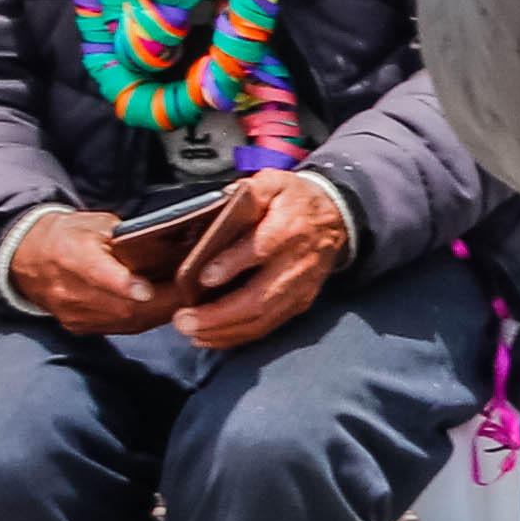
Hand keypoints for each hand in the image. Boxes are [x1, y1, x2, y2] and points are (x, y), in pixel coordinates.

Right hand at [4, 204, 180, 336]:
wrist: (27, 257)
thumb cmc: (69, 234)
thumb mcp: (96, 223)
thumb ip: (129, 237)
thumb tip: (172, 245)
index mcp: (71, 256)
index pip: (96, 273)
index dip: (122, 284)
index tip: (146, 290)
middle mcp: (69, 290)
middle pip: (121, 306)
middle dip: (163, 302)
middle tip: (194, 292)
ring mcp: (73, 313)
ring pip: (126, 322)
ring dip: (160, 313)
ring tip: (188, 299)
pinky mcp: (79, 327)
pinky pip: (120, 329)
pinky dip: (146, 319)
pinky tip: (165, 308)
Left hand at [167, 169, 353, 349]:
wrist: (336, 218)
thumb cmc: (295, 200)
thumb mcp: (274, 183)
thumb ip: (248, 191)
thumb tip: (219, 204)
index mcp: (288, 228)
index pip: (261, 248)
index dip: (233, 264)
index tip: (204, 276)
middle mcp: (297, 264)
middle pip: (258, 298)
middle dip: (218, 314)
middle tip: (183, 321)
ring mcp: (300, 288)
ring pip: (261, 319)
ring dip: (223, 331)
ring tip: (190, 332)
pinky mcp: (299, 303)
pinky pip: (267, 326)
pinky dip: (236, 336)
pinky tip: (209, 337)